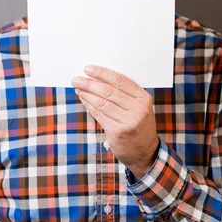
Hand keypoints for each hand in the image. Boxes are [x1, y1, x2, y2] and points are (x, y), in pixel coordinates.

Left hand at [71, 64, 159, 178]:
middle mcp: (137, 110)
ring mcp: (127, 122)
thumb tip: (99, 78)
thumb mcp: (140, 107)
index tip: (89, 69)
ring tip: (78, 88)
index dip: (102, 73)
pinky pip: (99, 115)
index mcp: (143, 99)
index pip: (120, 81)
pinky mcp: (116, 132)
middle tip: (77, 79)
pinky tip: (83, 99)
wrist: (145, 152)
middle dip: (90, 83)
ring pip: (102, 103)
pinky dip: (89, 105)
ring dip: (87, 94)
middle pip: (109, 91)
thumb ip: (125, 94)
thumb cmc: (139, 125)